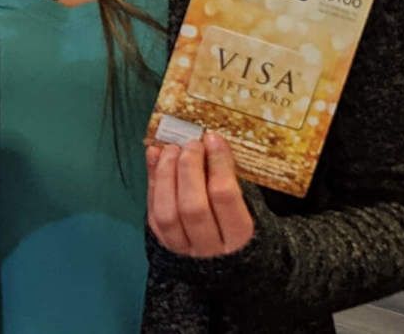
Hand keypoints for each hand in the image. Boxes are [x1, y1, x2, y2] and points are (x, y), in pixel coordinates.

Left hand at [146, 131, 254, 256]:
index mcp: (240, 238)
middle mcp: (211, 249)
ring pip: (167, 213)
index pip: (224, 197)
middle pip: (193, 207)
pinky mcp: (164, 245)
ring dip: (166, 174)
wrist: (228, 265)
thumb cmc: (239, 223)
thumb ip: (231, 178)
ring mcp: (184, 250)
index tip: (213, 138)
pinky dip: (152, 182)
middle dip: (188, 168)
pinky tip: (155, 157)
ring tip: (171, 148)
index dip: (217, 163)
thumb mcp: (250, 205)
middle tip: (191, 143)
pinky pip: (153, 214)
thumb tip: (210, 141)